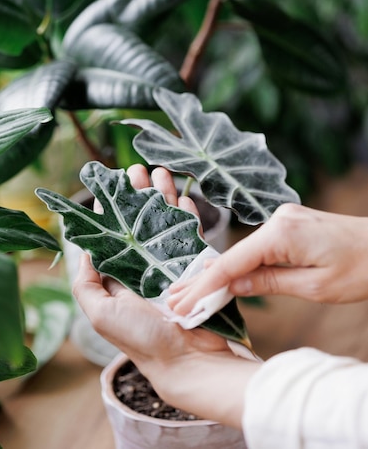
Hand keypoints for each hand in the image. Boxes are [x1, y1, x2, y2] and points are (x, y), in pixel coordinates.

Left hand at [73, 164, 258, 426]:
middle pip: (140, 220)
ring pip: (166, 220)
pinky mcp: (196, 265)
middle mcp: (145, 265)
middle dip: (138, 194)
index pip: (113, 234)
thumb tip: (83, 249)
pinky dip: (189, 213)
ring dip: (163, 195)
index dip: (110, 209)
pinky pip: (192, 233)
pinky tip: (184, 195)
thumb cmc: (140, 338)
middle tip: (136, 169)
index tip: (109, 185)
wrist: (186, 359)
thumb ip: (86, 283)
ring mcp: (172, 263)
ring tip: (159, 171)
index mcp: (122, 274)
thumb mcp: (100, 313)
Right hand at [168, 203, 367, 315]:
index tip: (181, 303)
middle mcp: (277, 219)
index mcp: (282, 233)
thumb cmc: (362, 269)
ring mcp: (283, 218)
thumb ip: (269, 283)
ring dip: (220, 271)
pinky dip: (239, 263)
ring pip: (243, 250)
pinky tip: (221, 275)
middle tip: (172, 299)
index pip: (232, 262)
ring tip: (189, 290)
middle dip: (203, 278)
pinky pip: (257, 246)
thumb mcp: (315, 286)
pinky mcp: (290, 223)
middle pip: (232, 254)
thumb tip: (233, 286)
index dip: (205, 285)